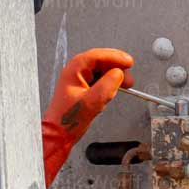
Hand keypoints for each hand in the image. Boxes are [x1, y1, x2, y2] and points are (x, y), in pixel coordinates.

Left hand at [42, 48, 134, 180]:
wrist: (59, 133)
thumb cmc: (68, 119)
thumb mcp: (91, 102)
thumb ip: (107, 85)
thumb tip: (119, 74)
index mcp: (74, 69)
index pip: (98, 55)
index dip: (116, 57)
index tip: (129, 62)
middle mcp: (76, 71)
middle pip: (101, 61)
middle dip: (117, 67)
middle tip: (128, 77)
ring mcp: (79, 78)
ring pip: (101, 70)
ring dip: (114, 76)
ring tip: (125, 85)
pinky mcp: (82, 87)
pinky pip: (99, 79)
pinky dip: (108, 83)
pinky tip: (113, 91)